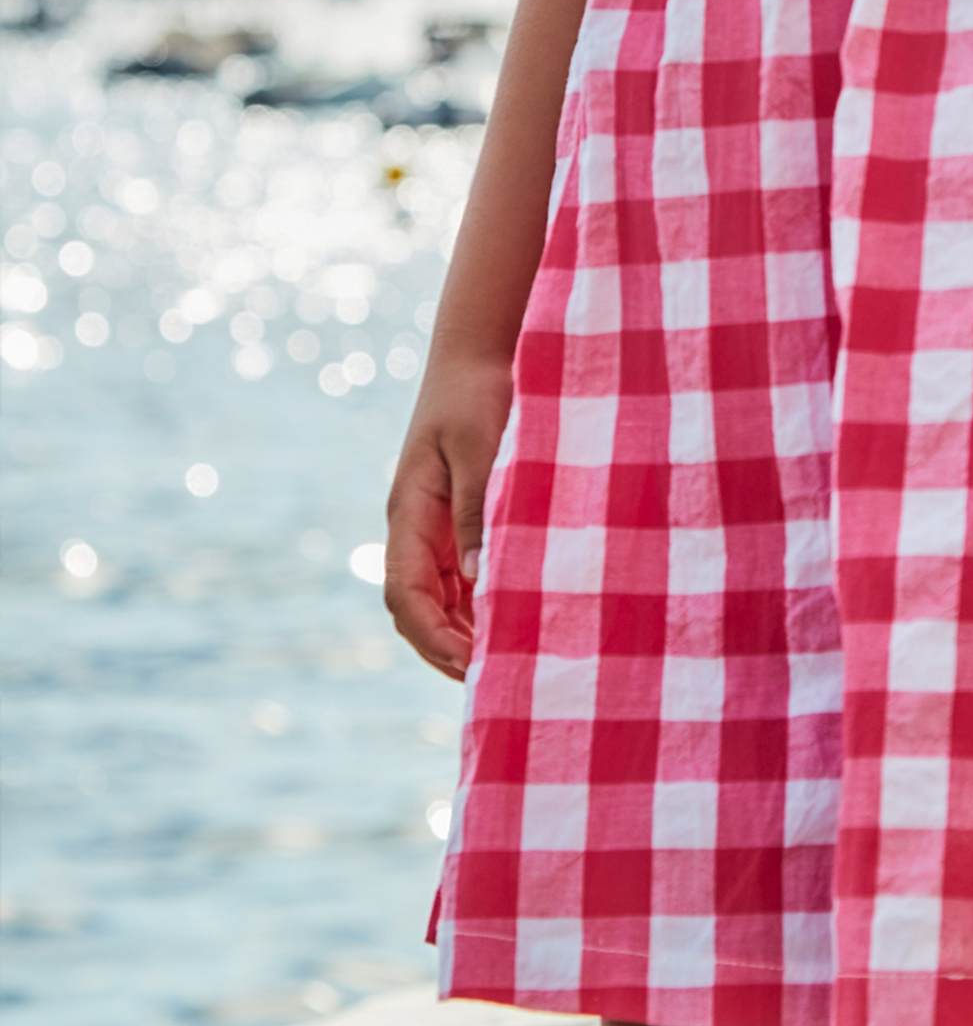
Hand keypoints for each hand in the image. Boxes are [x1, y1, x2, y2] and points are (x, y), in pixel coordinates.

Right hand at [384, 349, 513, 681]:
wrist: (481, 346)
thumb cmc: (480, 391)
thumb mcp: (481, 448)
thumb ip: (478, 511)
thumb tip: (478, 582)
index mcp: (409, 512)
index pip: (404, 594)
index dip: (431, 638)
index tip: (470, 666)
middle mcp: (416, 526)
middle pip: (417, 607)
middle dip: (447, 647)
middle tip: (497, 678)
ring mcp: (436, 523)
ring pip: (440, 596)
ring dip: (466, 630)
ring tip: (511, 659)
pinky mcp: (461, 515)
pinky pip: (462, 574)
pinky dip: (481, 602)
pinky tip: (515, 616)